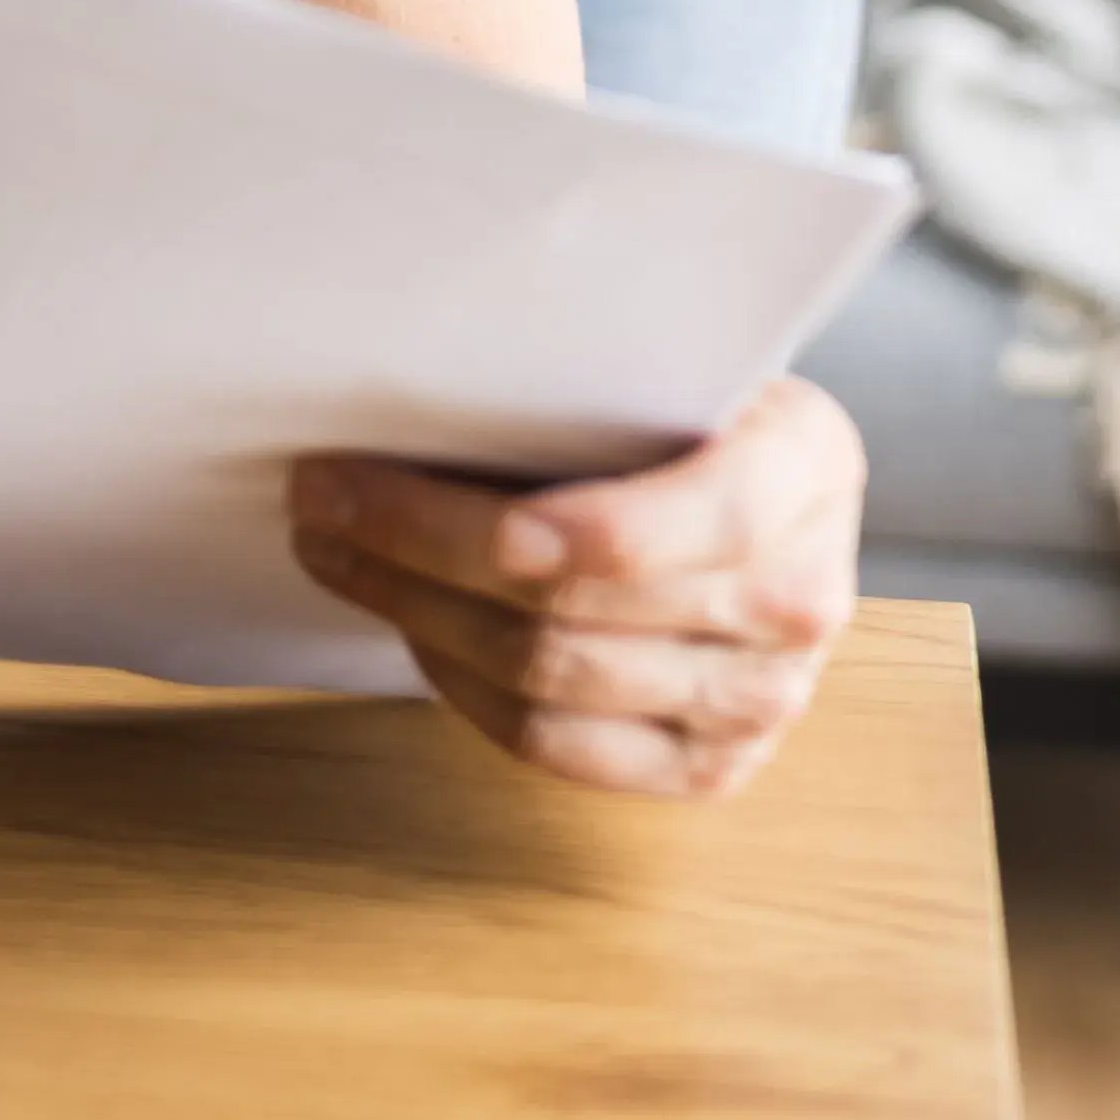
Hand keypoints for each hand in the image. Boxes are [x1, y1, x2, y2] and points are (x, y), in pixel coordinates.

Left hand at [286, 374, 866, 796]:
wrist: (784, 488)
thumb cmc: (700, 403)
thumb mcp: (672, 353)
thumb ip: (578, 374)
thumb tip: (399, 391)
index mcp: (802, 468)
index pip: (621, 537)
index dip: (467, 526)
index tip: (349, 480)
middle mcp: (799, 598)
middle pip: (561, 613)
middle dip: (410, 556)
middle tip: (318, 502)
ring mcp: (764, 698)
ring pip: (546, 685)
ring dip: (417, 618)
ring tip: (340, 554)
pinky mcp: (716, 765)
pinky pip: (560, 750)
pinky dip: (466, 690)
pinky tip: (416, 631)